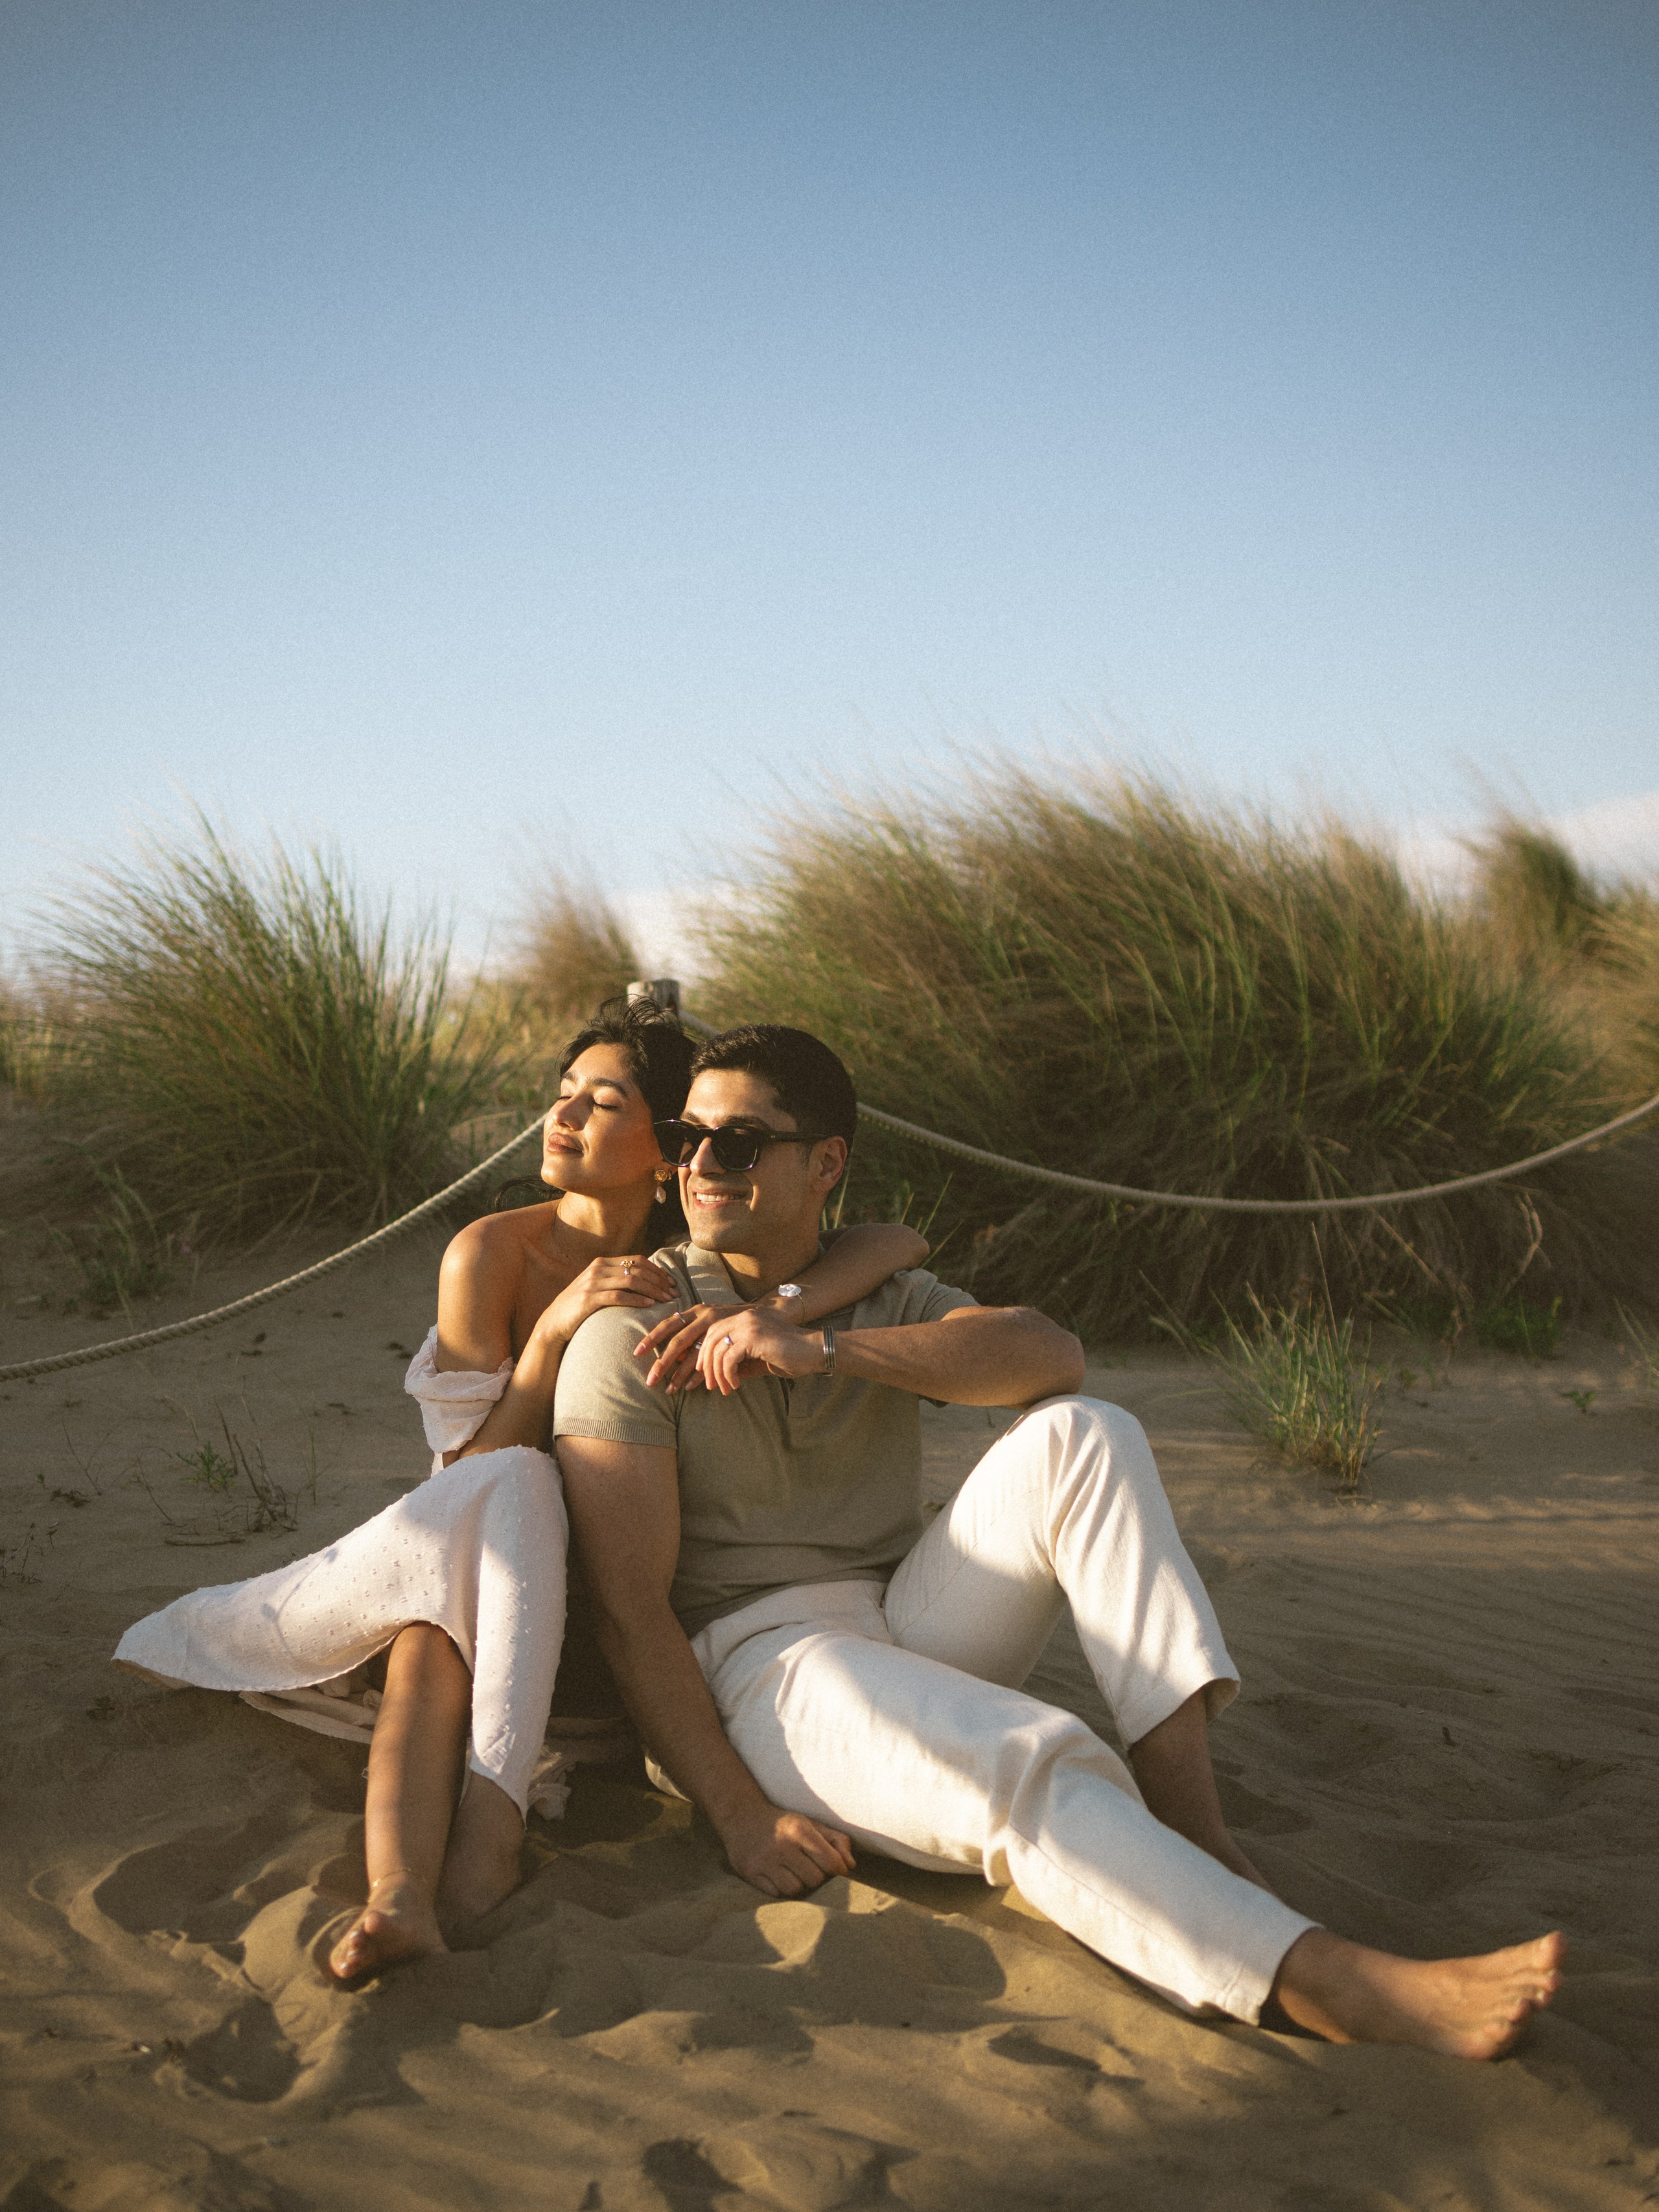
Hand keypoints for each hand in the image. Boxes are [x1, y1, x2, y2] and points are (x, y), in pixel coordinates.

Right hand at [537, 1255, 678, 1350]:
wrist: (554, 1322)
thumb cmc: (580, 1308)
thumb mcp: (598, 1288)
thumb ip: (616, 1281)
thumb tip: (645, 1282)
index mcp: (602, 1263)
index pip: (637, 1260)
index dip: (657, 1270)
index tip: (671, 1282)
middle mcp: (597, 1269)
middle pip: (637, 1269)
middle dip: (659, 1281)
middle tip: (674, 1293)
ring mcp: (592, 1283)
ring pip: (631, 1280)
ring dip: (653, 1290)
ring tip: (667, 1300)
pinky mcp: (588, 1299)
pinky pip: (618, 1296)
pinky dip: (637, 1299)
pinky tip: (649, 1305)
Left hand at [632, 1301, 748, 1391]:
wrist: (785, 1326)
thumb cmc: (747, 1334)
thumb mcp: (720, 1332)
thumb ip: (699, 1342)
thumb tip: (676, 1361)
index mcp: (701, 1311)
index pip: (671, 1323)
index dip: (653, 1337)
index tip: (637, 1352)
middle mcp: (711, 1314)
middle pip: (679, 1340)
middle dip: (663, 1362)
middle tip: (650, 1380)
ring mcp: (726, 1324)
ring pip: (696, 1353)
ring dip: (682, 1375)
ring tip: (671, 1391)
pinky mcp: (743, 1337)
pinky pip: (718, 1361)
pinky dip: (705, 1375)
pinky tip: (695, 1387)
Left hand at [697, 1304, 822, 1395]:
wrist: (814, 1351)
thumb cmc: (791, 1356)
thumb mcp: (759, 1358)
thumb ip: (740, 1361)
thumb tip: (718, 1374)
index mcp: (746, 1318)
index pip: (714, 1331)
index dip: (705, 1351)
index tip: (705, 1371)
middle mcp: (745, 1317)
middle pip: (711, 1339)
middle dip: (706, 1364)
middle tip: (710, 1385)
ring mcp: (749, 1325)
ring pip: (718, 1351)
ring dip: (718, 1374)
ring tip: (725, 1389)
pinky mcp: (753, 1338)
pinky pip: (729, 1359)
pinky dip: (728, 1375)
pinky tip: (736, 1384)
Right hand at [717, 1799, 856, 1896]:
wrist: (741, 1816)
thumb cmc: (783, 1824)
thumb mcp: (810, 1824)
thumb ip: (836, 1840)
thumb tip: (850, 1865)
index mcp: (800, 1830)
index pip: (831, 1863)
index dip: (837, 1869)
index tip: (833, 1868)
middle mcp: (782, 1845)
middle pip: (815, 1880)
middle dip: (816, 1877)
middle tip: (808, 1867)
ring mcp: (764, 1860)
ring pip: (795, 1890)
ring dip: (797, 1884)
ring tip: (792, 1872)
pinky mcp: (749, 1872)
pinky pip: (775, 1894)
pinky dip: (779, 1888)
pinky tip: (776, 1875)